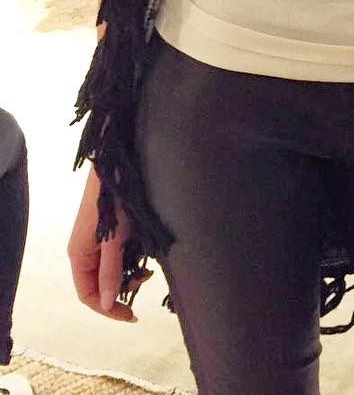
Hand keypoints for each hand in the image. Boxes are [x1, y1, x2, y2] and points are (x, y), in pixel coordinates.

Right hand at [68, 167, 145, 321]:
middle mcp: (84, 251)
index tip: (132, 315)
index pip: (88, 295)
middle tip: (147, 278)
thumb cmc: (114, 202)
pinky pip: (118, 253)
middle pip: (100, 283)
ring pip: (111, 268)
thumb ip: (110, 271)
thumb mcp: (114, 240)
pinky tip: (145, 251)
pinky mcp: (109, 229)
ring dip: (129, 272)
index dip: (108, 309)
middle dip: (122, 287)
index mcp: (78, 256)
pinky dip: (131, 257)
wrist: (117, 165)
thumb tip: (106, 304)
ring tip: (148, 266)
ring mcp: (96, 240)